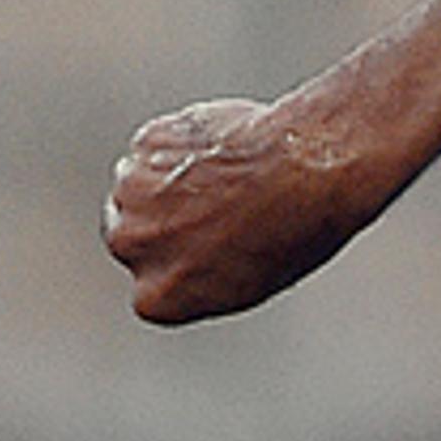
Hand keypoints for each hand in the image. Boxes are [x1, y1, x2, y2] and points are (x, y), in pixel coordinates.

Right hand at [105, 95, 398, 324]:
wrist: (309, 171)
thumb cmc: (297, 231)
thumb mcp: (253, 280)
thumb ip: (203, 276)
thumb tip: (194, 257)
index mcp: (157, 298)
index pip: (154, 282)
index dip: (186, 259)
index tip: (216, 245)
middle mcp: (131, 248)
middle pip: (134, 233)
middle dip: (166, 219)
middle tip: (221, 204)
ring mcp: (132, 192)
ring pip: (139, 185)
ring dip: (170, 179)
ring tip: (233, 176)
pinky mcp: (144, 144)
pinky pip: (159, 144)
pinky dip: (184, 141)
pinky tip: (229, 146)